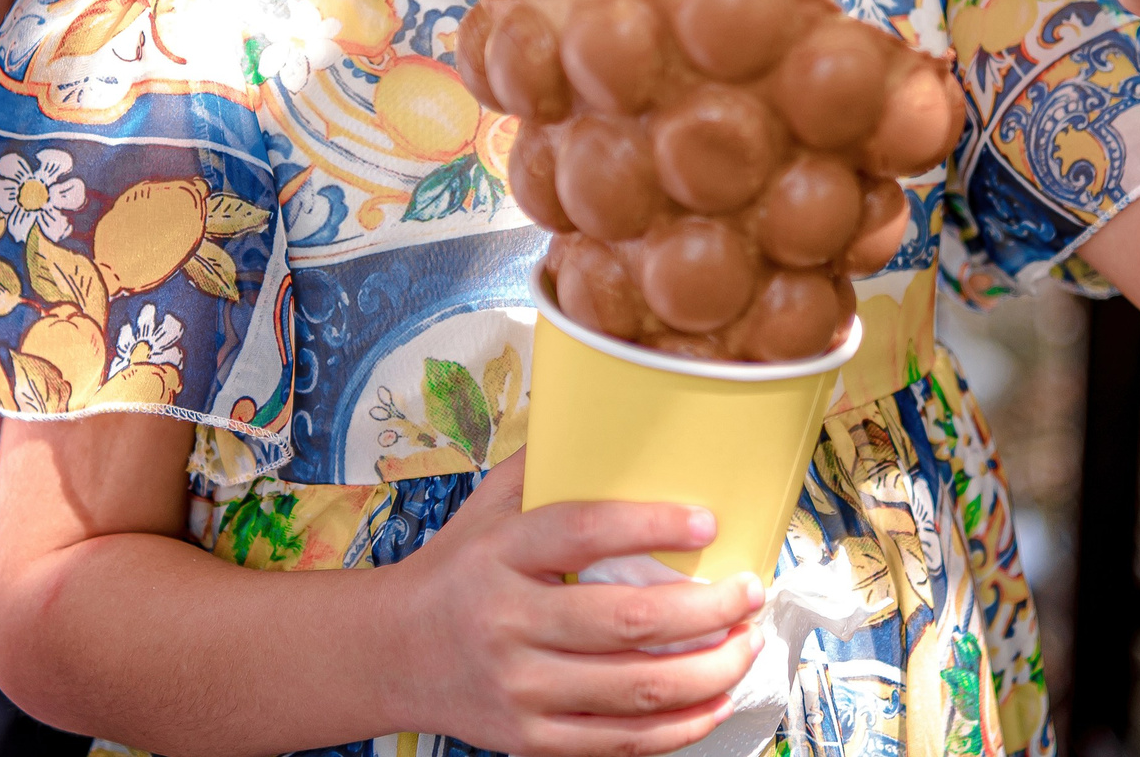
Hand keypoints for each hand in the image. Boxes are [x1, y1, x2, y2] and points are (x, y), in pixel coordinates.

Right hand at [399, 454, 765, 756]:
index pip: (583, 532)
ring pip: (637, 688)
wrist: (390, 653)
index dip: (652, 525)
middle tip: (749, 591)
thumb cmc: (456, 569)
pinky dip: (680, 726)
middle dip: (710, 609)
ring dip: (711, 669)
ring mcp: (521, 687)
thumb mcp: (488, 505)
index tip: (707, 521)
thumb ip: (547, 465)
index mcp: (501, 553)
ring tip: (747, 644)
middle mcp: (509, 621)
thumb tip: (615, 416)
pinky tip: (714, 699)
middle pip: (628, 622)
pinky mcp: (531, 737)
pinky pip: (621, 742)